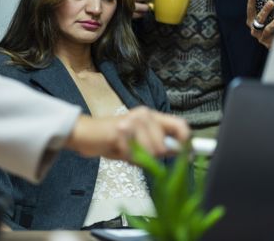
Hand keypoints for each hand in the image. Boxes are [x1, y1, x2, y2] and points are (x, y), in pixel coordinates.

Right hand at [65, 107, 189, 160]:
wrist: (85, 133)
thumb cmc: (112, 138)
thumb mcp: (139, 140)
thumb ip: (158, 143)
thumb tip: (182, 152)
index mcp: (150, 115)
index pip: (179, 125)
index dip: (186, 142)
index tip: (188, 155)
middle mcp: (143, 115)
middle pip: (163, 146)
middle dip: (152, 157)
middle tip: (138, 154)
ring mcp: (132, 122)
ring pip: (149, 152)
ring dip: (137, 159)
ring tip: (125, 151)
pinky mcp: (120, 132)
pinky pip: (133, 156)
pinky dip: (126, 159)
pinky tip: (116, 150)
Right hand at [246, 0, 273, 48]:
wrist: (271, 44)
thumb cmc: (267, 26)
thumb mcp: (263, 19)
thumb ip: (264, 10)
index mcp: (251, 22)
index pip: (250, 10)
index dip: (251, 0)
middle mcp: (255, 31)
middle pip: (258, 20)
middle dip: (265, 11)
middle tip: (271, 2)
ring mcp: (263, 38)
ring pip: (268, 30)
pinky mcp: (272, 44)